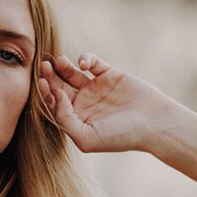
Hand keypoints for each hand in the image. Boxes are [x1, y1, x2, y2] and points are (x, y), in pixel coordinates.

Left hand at [38, 51, 180, 153]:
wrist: (154, 123)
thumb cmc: (121, 136)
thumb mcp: (87, 138)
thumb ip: (65, 120)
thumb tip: (55, 96)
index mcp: (76, 119)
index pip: (54, 104)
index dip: (45, 93)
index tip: (41, 83)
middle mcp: (83, 103)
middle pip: (60, 86)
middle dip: (50, 77)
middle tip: (44, 67)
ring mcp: (96, 87)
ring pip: (72, 73)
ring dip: (63, 66)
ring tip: (58, 61)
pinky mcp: (109, 73)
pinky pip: (92, 62)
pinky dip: (85, 58)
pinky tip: (83, 63)